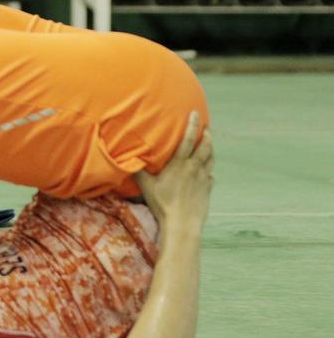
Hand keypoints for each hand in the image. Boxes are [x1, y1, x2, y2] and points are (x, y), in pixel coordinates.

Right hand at [133, 111, 213, 227]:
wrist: (183, 223)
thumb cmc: (162, 204)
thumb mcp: (146, 186)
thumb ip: (138, 171)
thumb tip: (127, 158)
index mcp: (179, 164)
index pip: (188, 139)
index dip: (193, 125)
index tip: (196, 113)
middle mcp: (194, 168)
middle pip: (205, 147)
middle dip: (207, 135)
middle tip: (207, 128)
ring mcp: (203, 179)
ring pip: (211, 159)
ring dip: (210, 150)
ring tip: (209, 144)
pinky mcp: (208, 189)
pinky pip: (210, 176)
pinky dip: (208, 171)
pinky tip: (205, 172)